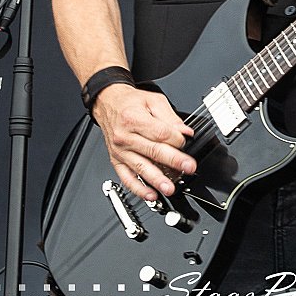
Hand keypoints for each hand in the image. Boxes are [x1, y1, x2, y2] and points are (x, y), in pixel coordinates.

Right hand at [93, 83, 195, 201]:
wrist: (107, 103)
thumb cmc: (129, 102)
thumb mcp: (153, 100)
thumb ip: (170, 117)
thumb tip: (185, 131)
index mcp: (134, 118)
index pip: (159, 133)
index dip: (176, 139)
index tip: (186, 141)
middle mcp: (125, 136)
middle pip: (153, 151)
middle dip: (173, 161)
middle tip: (188, 168)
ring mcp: (120, 151)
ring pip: (140, 168)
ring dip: (157, 180)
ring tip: (170, 188)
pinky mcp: (116, 161)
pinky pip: (127, 179)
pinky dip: (139, 189)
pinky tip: (150, 195)